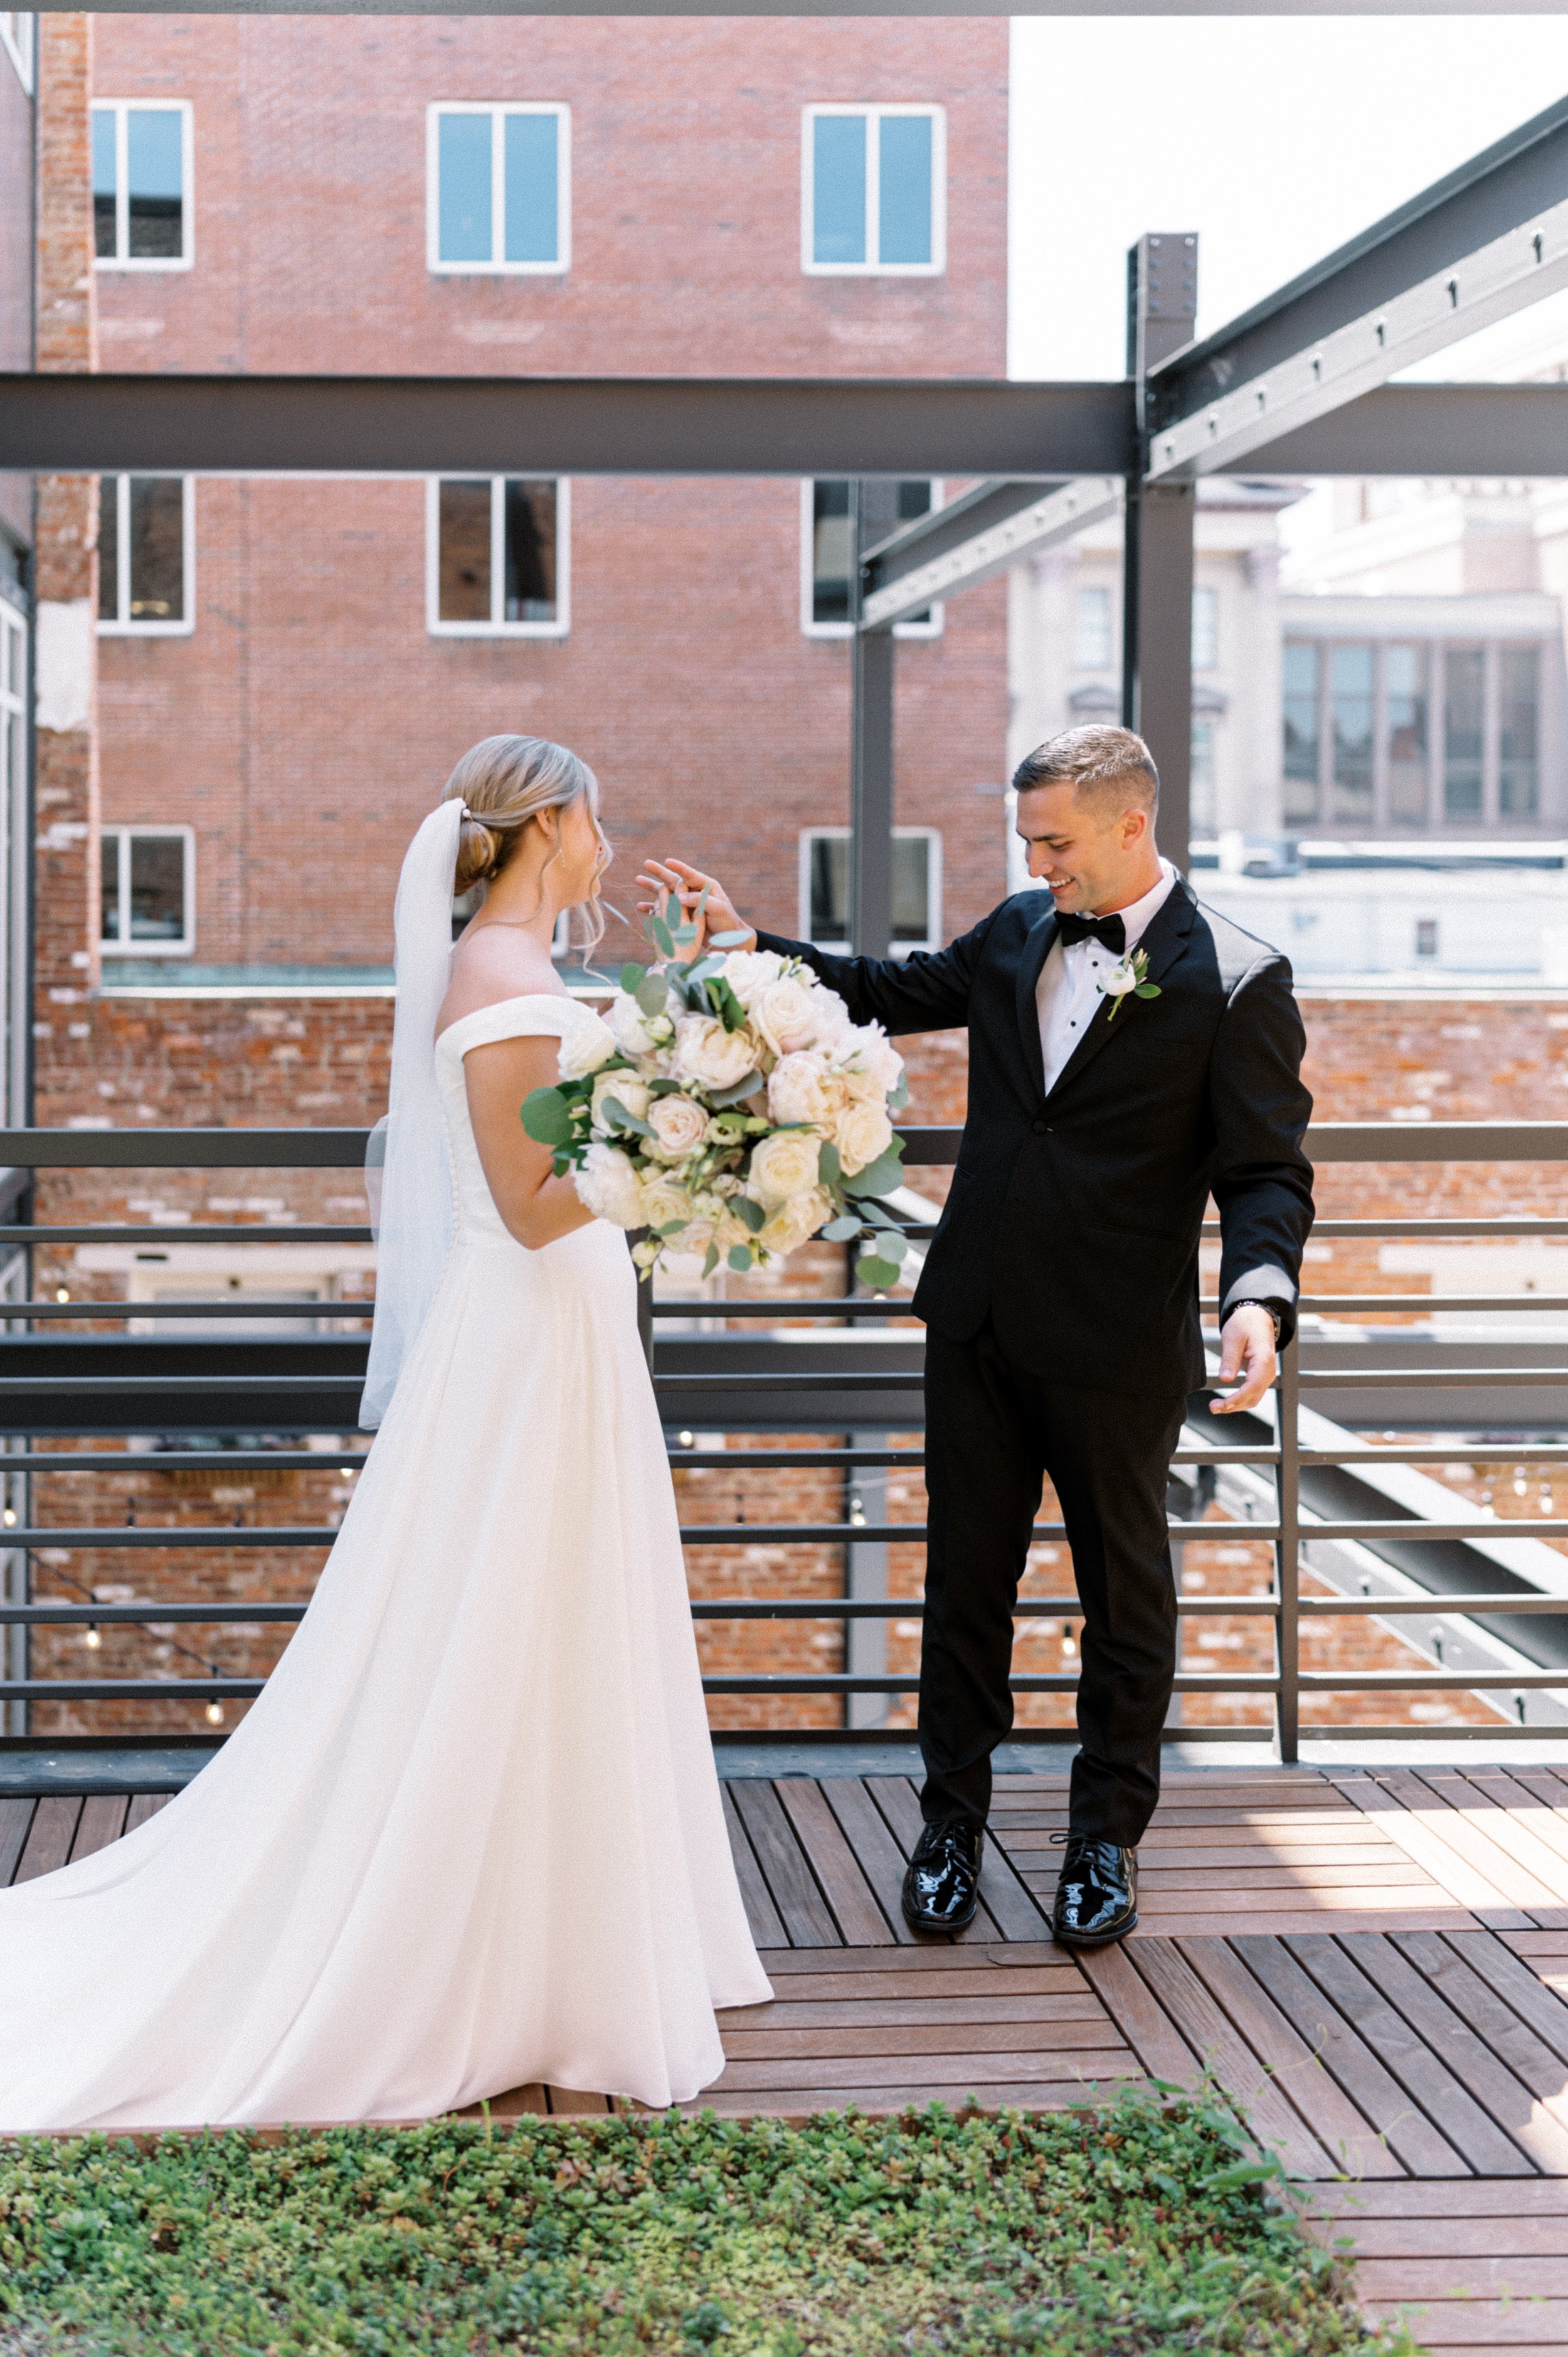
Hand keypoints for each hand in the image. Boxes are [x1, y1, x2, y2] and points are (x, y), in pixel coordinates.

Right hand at [634, 858, 756, 962]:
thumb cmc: (728, 922)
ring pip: (666, 893)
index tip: (667, 861)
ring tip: (637, 880)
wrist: (729, 940)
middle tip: (646, 864)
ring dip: (652, 887)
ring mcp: (686, 904)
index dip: (678, 867)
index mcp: (705, 887)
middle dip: (659, 872)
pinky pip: (664, 910)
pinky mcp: (681, 916)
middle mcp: (694, 892)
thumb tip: (679, 897)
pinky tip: (641, 907)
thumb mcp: (717, 910)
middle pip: (674, 880)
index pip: (690, 874)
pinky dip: (653, 908)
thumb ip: (700, 901)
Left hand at [1208, 1304, 1278, 1416]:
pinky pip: (1252, 1393)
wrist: (1257, 1317)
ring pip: (1253, 1398)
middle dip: (1233, 1406)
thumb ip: (1230, 1359)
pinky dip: (1240, 1399)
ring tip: (1216, 1407)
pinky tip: (1226, 1402)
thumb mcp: (1233, 1337)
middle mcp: (1268, 1371)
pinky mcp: (1260, 1376)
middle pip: (1253, 1397)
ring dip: (1236, 1405)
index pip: (1252, 1387)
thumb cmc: (1245, 1324)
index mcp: (1264, 1360)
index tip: (1223, 1405)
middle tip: (1213, 1407)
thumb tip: (1225, 1379)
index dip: (1237, 1399)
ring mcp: (1266, 1375)